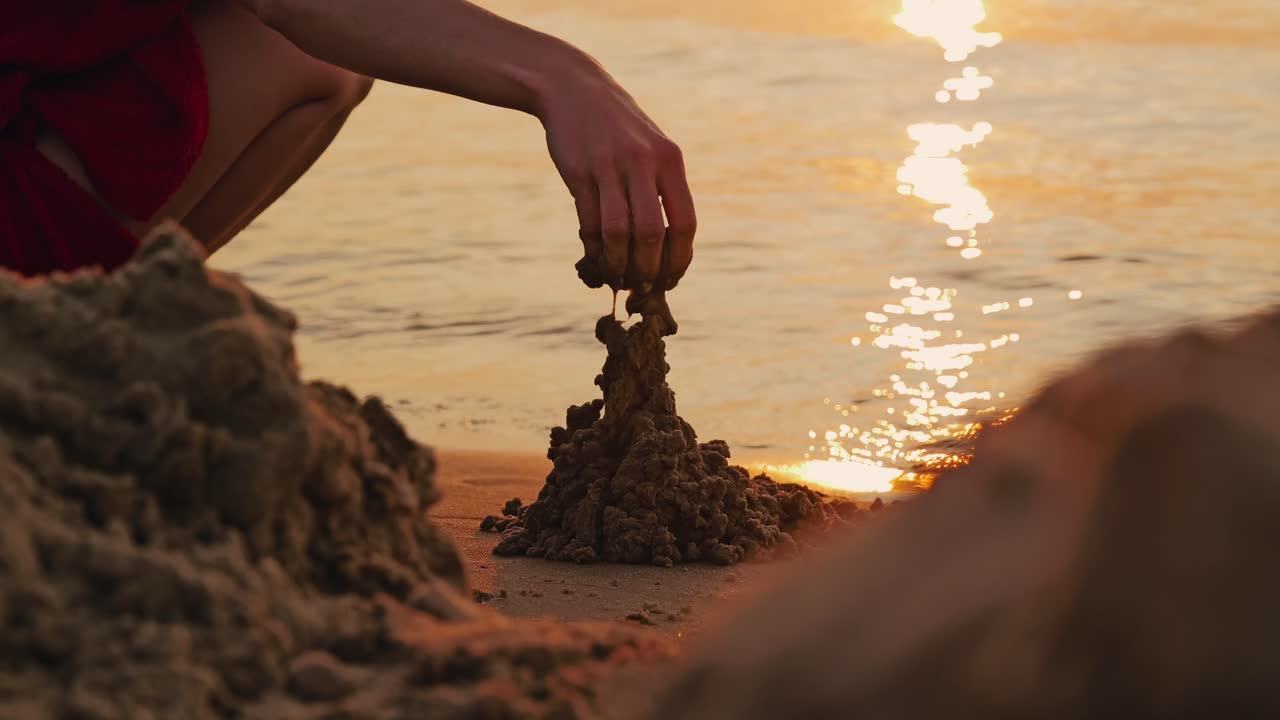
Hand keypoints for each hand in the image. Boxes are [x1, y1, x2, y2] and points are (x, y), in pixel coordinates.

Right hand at [538, 63, 695, 290]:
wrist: (574, 89)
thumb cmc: (619, 129)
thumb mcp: (651, 149)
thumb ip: (661, 191)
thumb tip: (666, 251)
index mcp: (669, 161)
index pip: (684, 223)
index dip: (678, 260)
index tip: (670, 280)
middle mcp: (643, 163)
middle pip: (651, 234)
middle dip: (647, 270)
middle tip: (640, 287)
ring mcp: (609, 167)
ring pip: (618, 233)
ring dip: (618, 264)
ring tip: (617, 278)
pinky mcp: (579, 172)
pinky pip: (588, 223)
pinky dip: (593, 249)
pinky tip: (595, 259)